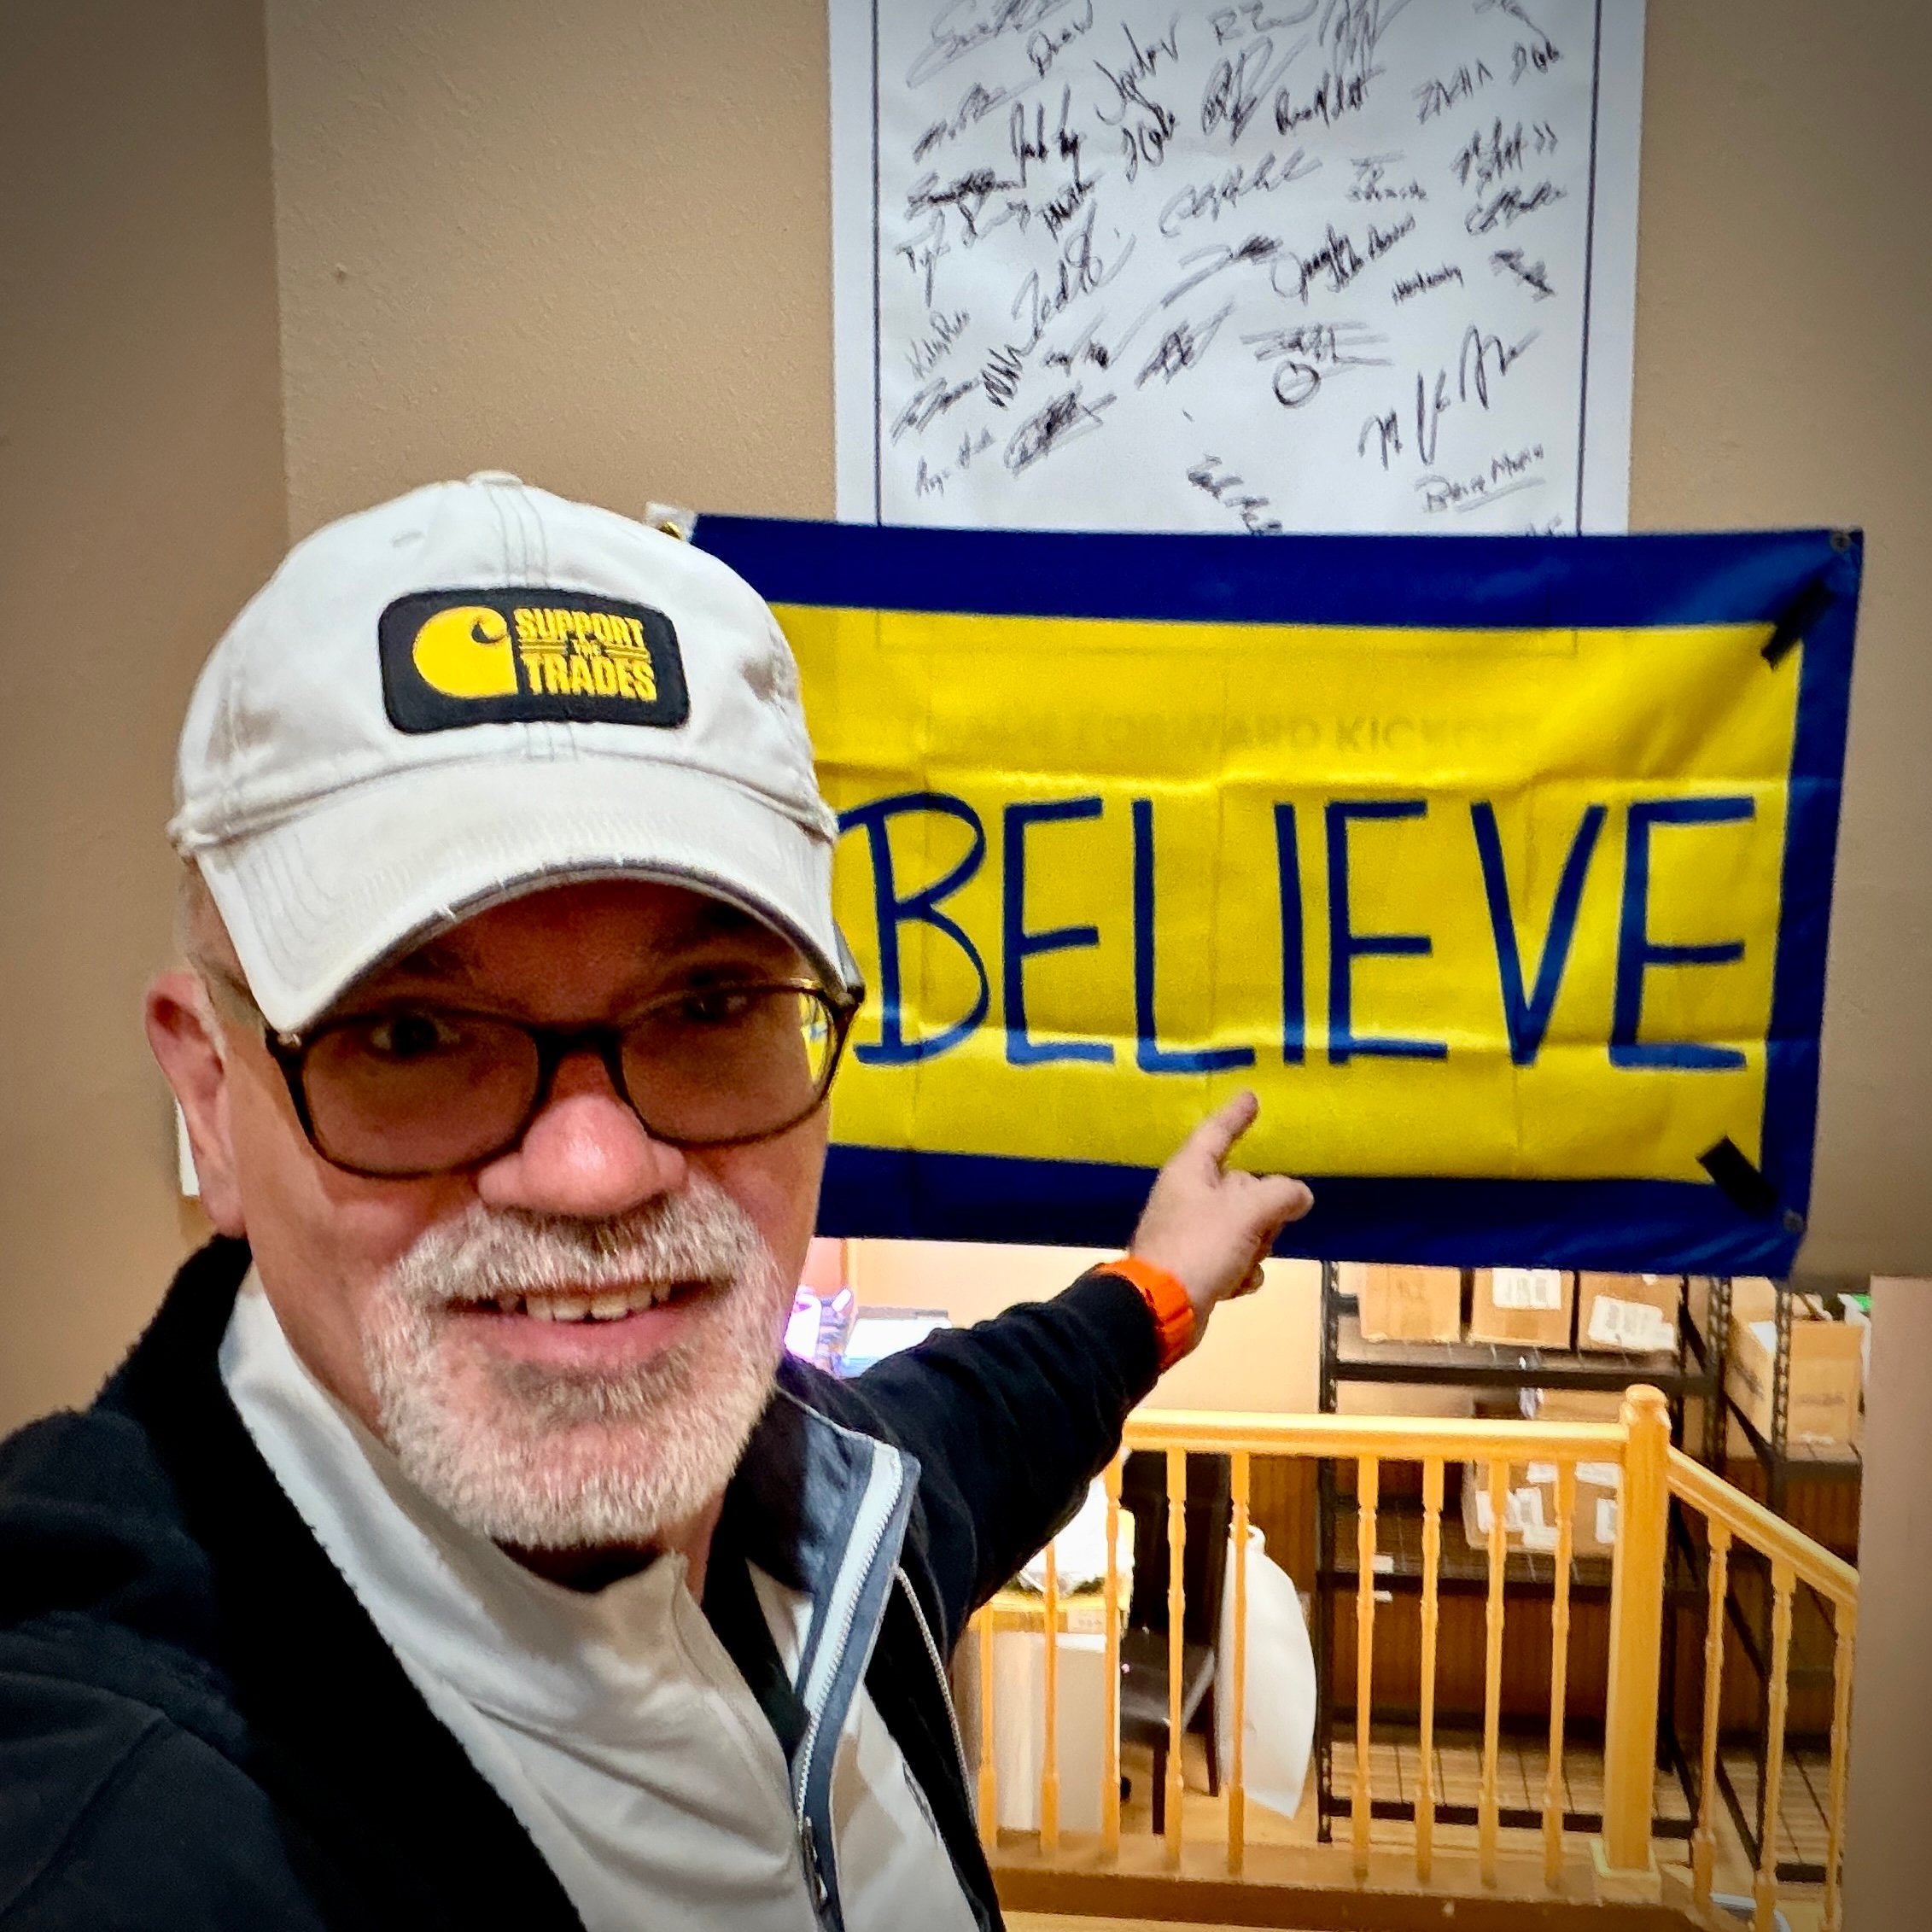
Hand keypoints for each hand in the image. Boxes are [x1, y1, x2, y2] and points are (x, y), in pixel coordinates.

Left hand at [1129, 1091, 1312, 1353]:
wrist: (1162, 1308)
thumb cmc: (1200, 1247)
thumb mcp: (1246, 1213)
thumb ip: (1280, 1195)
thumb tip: (1299, 1194)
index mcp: (1190, 1171)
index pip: (1218, 1132)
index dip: (1236, 1115)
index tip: (1251, 1098)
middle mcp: (1188, 1196)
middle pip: (1242, 1187)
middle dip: (1262, 1210)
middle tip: (1263, 1228)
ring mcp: (1191, 1232)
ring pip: (1244, 1225)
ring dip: (1255, 1245)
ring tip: (1243, 1261)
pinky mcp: (1196, 1265)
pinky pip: (1234, 1257)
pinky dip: (1241, 1270)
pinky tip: (1236, 1284)